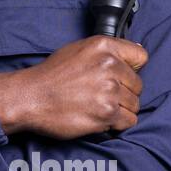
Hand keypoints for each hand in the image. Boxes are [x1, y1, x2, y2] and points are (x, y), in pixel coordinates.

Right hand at [0, 35, 147, 139]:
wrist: (29, 98)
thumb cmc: (51, 76)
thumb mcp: (77, 50)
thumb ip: (106, 53)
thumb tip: (137, 57)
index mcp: (103, 46)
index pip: (140, 56)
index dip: (131, 69)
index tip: (120, 76)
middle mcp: (109, 65)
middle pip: (138, 84)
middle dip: (123, 92)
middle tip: (100, 95)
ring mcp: (109, 90)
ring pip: (134, 104)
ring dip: (119, 109)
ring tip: (96, 107)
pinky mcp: (107, 113)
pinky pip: (129, 121)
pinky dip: (116, 124)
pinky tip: (98, 118)